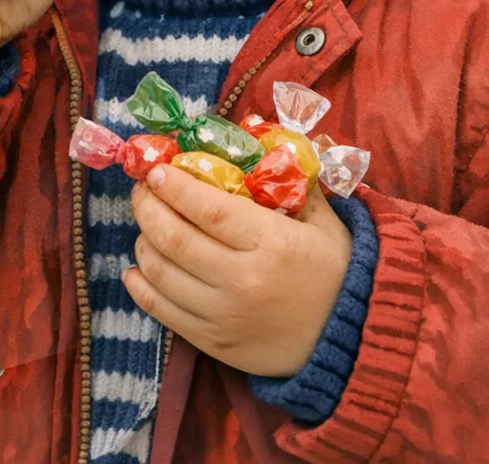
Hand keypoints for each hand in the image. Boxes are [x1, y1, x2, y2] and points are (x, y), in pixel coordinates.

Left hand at [124, 164, 353, 378]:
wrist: (351, 343)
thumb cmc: (336, 273)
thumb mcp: (325, 223)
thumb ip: (293, 184)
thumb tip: (260, 145)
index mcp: (273, 244)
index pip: (209, 209)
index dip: (175, 187)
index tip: (156, 171)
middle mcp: (243, 281)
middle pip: (175, 238)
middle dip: (148, 207)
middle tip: (143, 191)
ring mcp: (224, 316)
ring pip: (161, 272)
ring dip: (143, 242)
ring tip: (147, 226)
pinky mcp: (213, 343)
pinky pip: (161, 311)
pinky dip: (141, 286)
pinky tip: (137, 269)